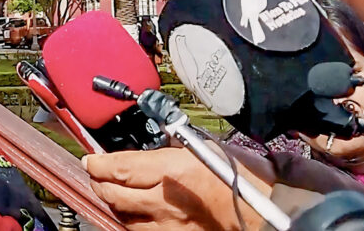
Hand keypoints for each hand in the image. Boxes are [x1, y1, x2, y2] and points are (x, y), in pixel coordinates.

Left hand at [84, 145, 272, 230]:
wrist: (272, 215)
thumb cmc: (247, 180)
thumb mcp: (208, 148)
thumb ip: (178, 146)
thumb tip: (160, 142)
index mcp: (172, 170)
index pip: (119, 167)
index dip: (99, 164)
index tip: (91, 159)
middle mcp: (165, 200)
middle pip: (113, 194)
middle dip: (99, 183)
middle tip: (97, 175)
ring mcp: (169, 225)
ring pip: (124, 217)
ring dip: (114, 203)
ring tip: (112, 193)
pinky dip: (132, 223)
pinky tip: (134, 216)